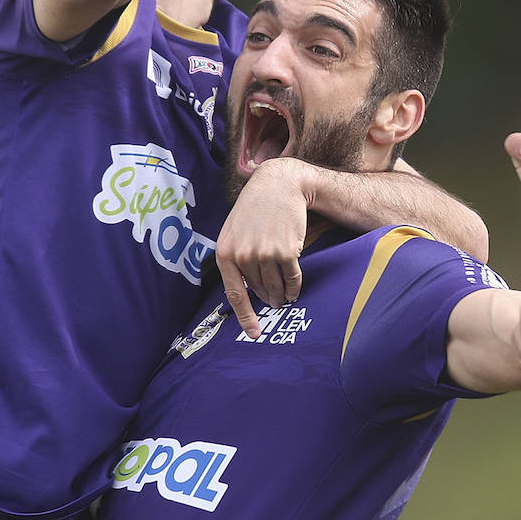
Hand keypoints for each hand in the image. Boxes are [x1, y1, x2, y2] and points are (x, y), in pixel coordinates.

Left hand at [215, 159, 305, 338]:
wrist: (278, 185)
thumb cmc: (255, 208)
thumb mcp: (234, 230)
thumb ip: (235, 257)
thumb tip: (243, 289)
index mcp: (225, 252)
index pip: (234, 293)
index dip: (245, 316)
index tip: (254, 333)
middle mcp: (243, 255)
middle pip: (258, 290)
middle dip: (267, 300)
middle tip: (274, 305)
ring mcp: (264, 253)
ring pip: (275, 286)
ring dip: (281, 296)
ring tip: (285, 300)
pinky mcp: (285, 251)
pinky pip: (292, 278)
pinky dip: (295, 287)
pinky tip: (295, 291)